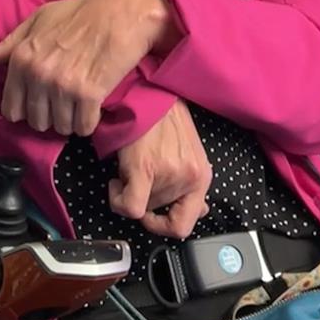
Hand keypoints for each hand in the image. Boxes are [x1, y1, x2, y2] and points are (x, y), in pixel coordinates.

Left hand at [0, 0, 174, 137]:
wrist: (122, 11)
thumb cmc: (80, 13)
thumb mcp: (38, 20)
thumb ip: (8, 44)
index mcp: (21, 58)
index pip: (11, 110)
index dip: (26, 109)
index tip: (40, 102)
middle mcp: (38, 74)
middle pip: (36, 122)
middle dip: (50, 116)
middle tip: (64, 102)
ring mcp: (63, 85)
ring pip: (60, 127)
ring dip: (70, 121)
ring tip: (79, 103)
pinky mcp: (90, 93)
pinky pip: (83, 126)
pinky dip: (88, 122)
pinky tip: (93, 108)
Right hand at [108, 101, 211, 238]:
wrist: (146, 94)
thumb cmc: (164, 120)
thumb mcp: (190, 153)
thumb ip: (192, 183)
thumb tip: (200, 211)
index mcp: (202, 177)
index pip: (186, 224)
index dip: (164, 225)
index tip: (151, 212)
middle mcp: (189, 178)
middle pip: (158, 214)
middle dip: (144, 200)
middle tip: (138, 177)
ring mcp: (169, 174)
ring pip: (141, 208)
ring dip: (130, 192)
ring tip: (130, 167)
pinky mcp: (145, 168)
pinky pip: (130, 206)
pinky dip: (118, 200)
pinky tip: (117, 182)